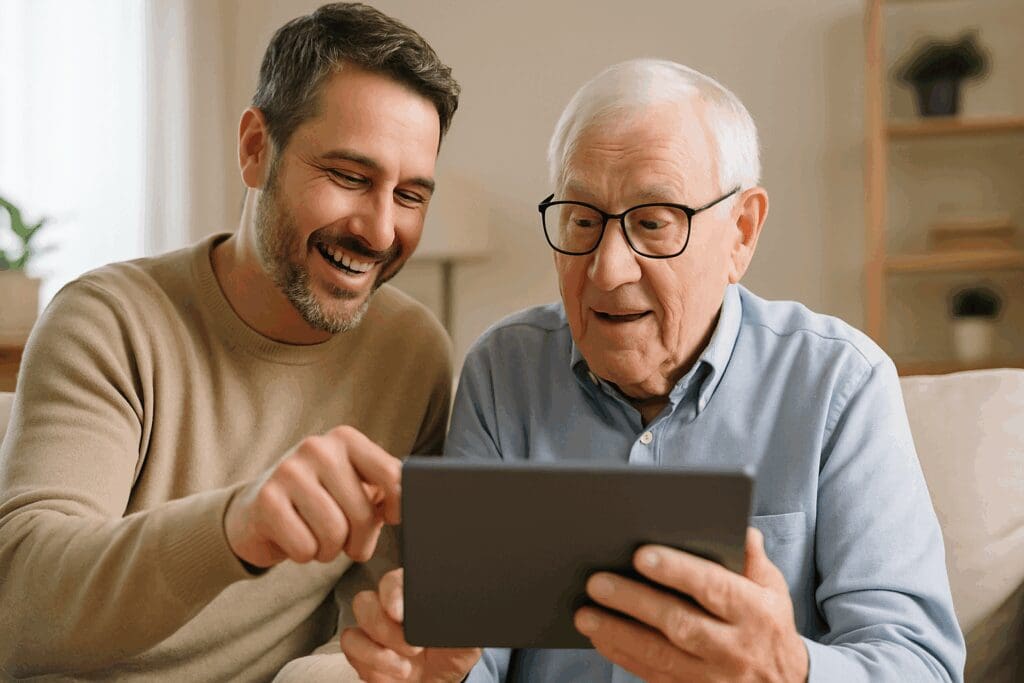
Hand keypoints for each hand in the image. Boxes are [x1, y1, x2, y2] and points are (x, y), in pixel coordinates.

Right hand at [224, 426, 400, 567]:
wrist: (258, 512)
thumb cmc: (321, 502)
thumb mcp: (356, 486)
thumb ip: (387, 488)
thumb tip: (423, 502)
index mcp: (347, 439)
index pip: (392, 475)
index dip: (399, 507)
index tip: (391, 518)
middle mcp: (318, 447)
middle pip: (362, 513)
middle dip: (359, 541)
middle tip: (348, 543)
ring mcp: (288, 470)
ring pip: (334, 534)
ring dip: (330, 551)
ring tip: (319, 539)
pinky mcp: (266, 501)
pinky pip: (305, 548)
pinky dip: (305, 555)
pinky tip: (295, 538)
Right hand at [341, 568, 480, 682]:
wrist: (444, 681)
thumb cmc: (453, 654)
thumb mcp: (466, 637)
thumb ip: (460, 619)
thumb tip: (456, 606)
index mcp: (412, 594)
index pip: (393, 581)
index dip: (392, 594)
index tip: (400, 614)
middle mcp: (387, 608)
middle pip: (365, 602)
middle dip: (386, 630)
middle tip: (414, 647)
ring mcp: (372, 632)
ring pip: (353, 631)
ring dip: (378, 654)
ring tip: (406, 667)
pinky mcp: (361, 654)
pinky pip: (351, 654)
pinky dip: (372, 667)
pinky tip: (394, 673)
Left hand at [575, 527, 807, 682]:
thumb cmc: (768, 625)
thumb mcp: (772, 589)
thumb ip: (752, 557)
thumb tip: (738, 526)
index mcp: (755, 612)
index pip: (713, 588)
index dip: (677, 571)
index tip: (640, 555)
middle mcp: (735, 647)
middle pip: (679, 623)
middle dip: (635, 601)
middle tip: (596, 582)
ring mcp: (714, 676)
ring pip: (661, 655)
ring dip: (619, 633)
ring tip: (585, 614)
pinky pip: (654, 676)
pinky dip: (624, 656)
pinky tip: (600, 637)